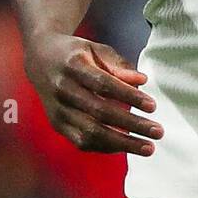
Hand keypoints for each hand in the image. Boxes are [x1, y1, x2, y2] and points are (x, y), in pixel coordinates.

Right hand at [24, 32, 163, 156]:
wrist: (40, 59)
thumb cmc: (75, 53)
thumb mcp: (96, 49)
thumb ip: (118, 64)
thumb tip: (142, 81)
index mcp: (73, 66)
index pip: (104, 84)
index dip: (129, 96)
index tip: (152, 106)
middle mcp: (62, 90)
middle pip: (99, 112)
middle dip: (132, 125)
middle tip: (158, 131)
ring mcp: (58, 110)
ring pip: (90, 133)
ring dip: (122, 143)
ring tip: (148, 147)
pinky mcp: (57, 124)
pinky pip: (82, 142)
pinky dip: (106, 147)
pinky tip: (126, 146)